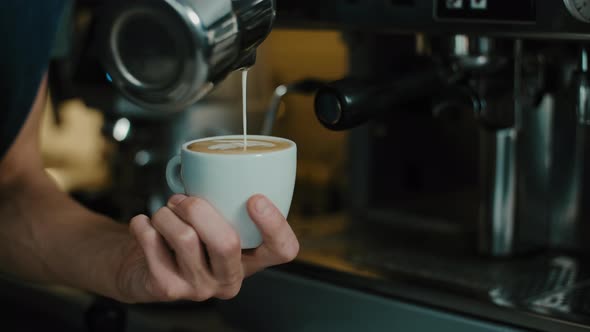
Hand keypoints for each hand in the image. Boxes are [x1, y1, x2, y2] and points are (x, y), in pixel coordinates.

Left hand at [115, 194, 298, 302]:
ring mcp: (201, 288)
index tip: (254, 199)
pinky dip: (142, 225)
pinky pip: (153, 244)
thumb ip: (226, 201)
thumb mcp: (214, 222)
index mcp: (252, 258)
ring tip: (164, 213)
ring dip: (166, 214)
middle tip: (183, 199)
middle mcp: (231, 278)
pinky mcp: (168, 289)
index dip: (275, 225)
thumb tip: (221, 163)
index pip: (283, 250)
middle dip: (199, 209)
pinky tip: (144, 225)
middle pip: (227, 243)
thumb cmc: (186, 238)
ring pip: (186, 238)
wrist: (142, 271)